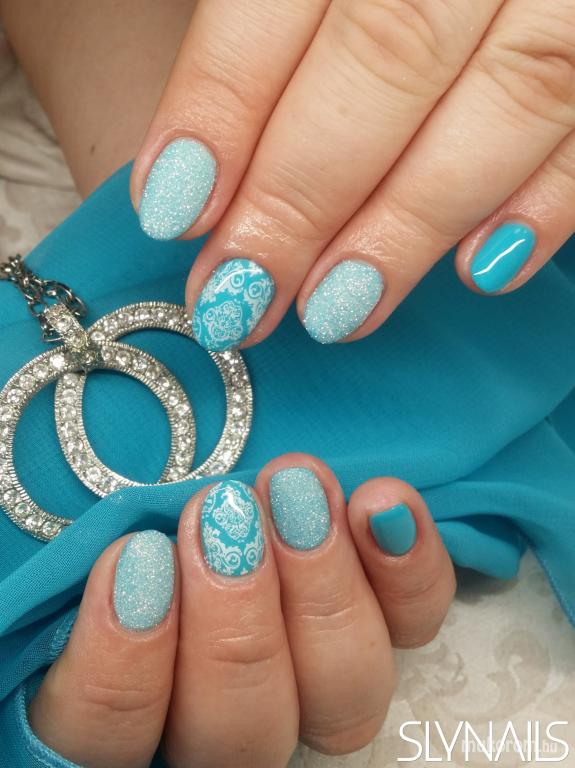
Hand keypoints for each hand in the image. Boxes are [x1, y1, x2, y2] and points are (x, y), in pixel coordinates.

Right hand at [29, 453, 454, 766]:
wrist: (226, 501)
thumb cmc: (149, 529)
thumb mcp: (114, 533)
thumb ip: (115, 568)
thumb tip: (139, 560)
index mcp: (138, 720)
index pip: (107, 746)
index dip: (122, 670)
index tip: (137, 561)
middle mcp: (232, 727)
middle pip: (238, 734)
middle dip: (234, 619)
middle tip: (225, 515)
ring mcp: (319, 687)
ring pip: (342, 694)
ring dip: (320, 585)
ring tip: (296, 489)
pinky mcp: (387, 633)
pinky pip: (415, 626)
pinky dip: (406, 567)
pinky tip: (381, 502)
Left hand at [131, 0, 574, 350]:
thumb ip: (268, 22)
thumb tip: (198, 157)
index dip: (224, 105)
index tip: (173, 209)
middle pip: (388, 56)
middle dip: (303, 196)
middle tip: (238, 297)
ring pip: (509, 95)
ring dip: (411, 224)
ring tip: (337, 311)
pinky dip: (548, 202)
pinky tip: (484, 271)